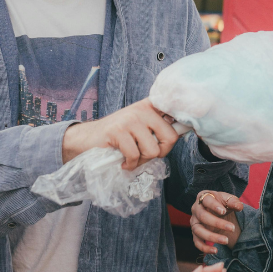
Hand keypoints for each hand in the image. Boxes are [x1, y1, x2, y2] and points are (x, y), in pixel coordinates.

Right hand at [61, 98, 179, 169]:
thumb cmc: (117, 137)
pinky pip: (134, 156)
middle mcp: (142, 109)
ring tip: (131, 157)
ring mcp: (130, 119)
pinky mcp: (118, 131)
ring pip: (152, 150)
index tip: (185, 131)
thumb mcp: (140, 127)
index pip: (175, 113)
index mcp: (150, 106)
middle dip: (160, 152)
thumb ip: (158, 128)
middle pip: (170, 137)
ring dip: (142, 160)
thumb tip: (185, 131)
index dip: (183, 126)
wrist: (87, 139)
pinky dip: (129, 165)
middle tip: (145, 154)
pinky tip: (122, 161)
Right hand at [190, 190, 243, 253]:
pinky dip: (204, 248)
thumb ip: (234, 202)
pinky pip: (197, 242)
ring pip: (198, 230)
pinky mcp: (195, 233)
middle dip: (217, 223)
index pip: (206, 200)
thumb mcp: (229, 200)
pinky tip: (215, 251)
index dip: (214, 206)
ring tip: (226, 241)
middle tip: (232, 228)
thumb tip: (239, 207)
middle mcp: (195, 209)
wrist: (219, 212)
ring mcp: (194, 222)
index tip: (224, 211)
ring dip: (212, 237)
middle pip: (203, 216)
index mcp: (203, 197)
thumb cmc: (223, 204)